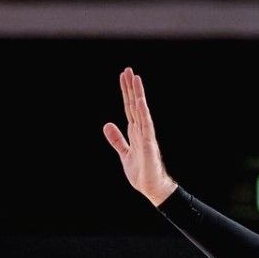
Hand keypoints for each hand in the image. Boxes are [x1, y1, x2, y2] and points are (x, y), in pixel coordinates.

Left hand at [102, 68, 179, 205]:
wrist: (151, 188)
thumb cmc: (141, 172)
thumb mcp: (125, 153)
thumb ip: (117, 139)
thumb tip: (107, 125)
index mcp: (135, 131)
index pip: (129, 107)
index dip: (126, 92)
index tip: (124, 76)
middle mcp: (141, 130)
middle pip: (134, 105)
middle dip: (131, 87)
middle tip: (128, 70)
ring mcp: (146, 136)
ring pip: (141, 111)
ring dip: (138, 94)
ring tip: (135, 78)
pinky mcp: (148, 145)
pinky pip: (146, 126)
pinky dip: (143, 113)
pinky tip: (140, 101)